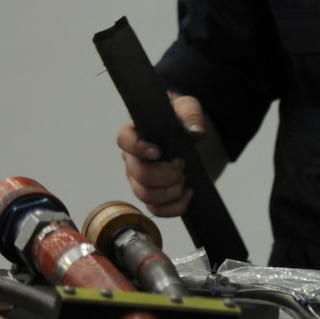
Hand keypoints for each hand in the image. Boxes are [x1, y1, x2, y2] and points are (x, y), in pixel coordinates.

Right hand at [117, 94, 209, 217]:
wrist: (195, 141)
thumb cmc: (183, 121)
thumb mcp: (188, 108)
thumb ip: (191, 114)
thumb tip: (195, 132)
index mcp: (136, 134)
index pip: (124, 141)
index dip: (138, 148)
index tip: (158, 152)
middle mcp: (134, 159)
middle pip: (138, 174)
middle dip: (165, 174)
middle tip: (181, 165)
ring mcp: (141, 180)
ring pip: (145, 195)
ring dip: (170, 191)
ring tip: (185, 179)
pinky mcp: (155, 195)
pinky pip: (157, 211)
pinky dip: (175, 207)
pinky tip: (189, 194)